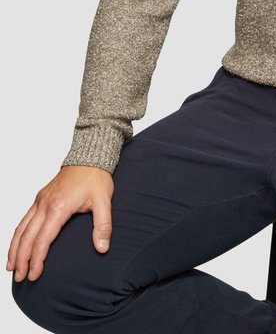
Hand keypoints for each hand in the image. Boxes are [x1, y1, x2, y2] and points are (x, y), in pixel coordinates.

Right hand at [7, 165, 113, 282]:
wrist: (90, 156)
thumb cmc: (96, 178)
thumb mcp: (104, 201)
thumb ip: (103, 226)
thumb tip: (102, 248)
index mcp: (59, 207)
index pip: (43, 239)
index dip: (37, 259)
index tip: (34, 275)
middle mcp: (45, 204)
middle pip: (27, 237)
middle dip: (22, 259)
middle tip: (21, 278)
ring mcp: (40, 200)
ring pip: (21, 228)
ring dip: (15, 249)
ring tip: (12, 268)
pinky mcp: (40, 198)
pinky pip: (24, 219)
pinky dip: (17, 235)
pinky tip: (16, 246)